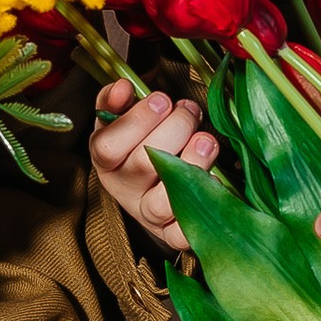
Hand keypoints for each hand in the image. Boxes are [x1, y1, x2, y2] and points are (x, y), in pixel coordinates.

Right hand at [90, 78, 218, 258]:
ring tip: (207, 141)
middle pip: (143, 164)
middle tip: (190, 110)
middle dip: (175, 128)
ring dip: (192, 165)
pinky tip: (214, 183)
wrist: (151, 184)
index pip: (108, 146)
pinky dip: (199, 210)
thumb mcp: (121, 118)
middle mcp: (123, 190)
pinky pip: (182, 233)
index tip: (162, 99)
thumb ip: (116, 100)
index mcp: (106, 161)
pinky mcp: (171, 233)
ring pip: (163, 200)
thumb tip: (124, 87)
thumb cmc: (140, 140)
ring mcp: (147, 215)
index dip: (136, 121)